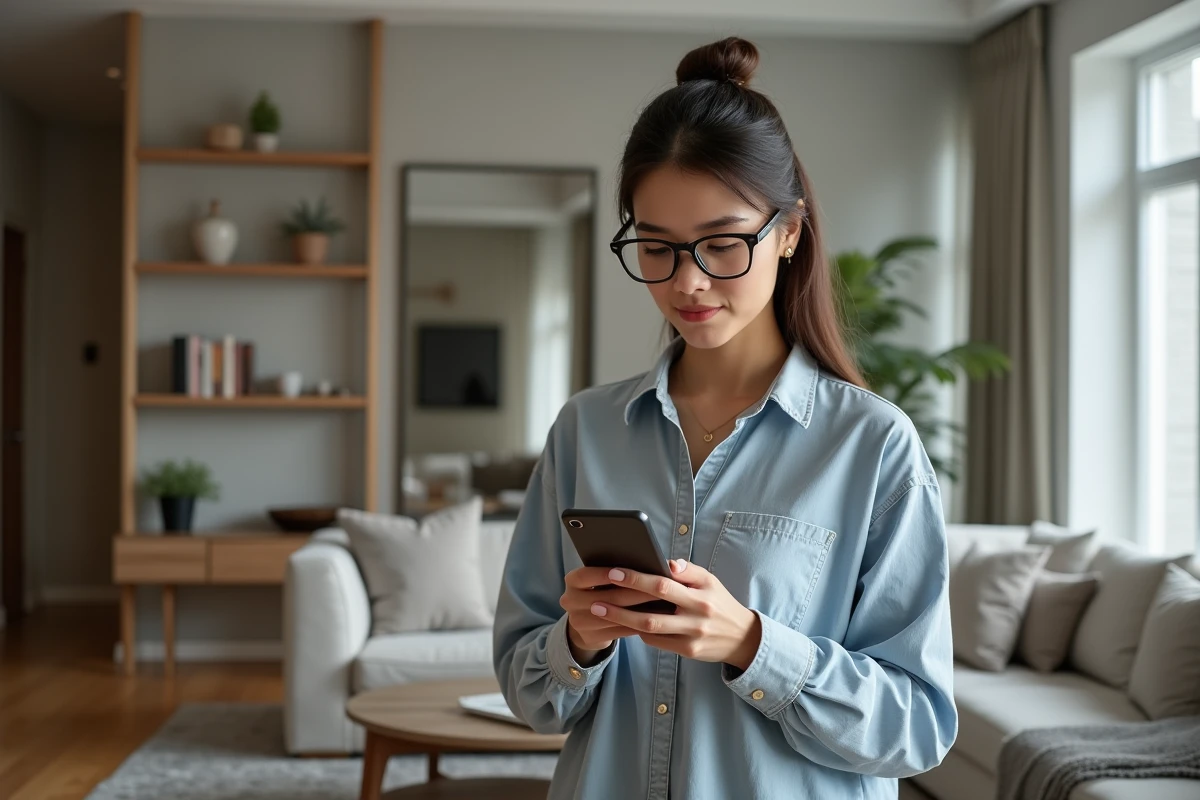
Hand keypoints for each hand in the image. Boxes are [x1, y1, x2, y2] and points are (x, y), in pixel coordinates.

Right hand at [560, 566, 659, 663]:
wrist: (586, 623)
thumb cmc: (602, 591)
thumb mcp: (600, 579)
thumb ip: (617, 570)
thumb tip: (650, 562)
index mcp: (572, 581)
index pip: (587, 575)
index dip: (606, 573)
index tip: (631, 569)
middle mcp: (570, 601)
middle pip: (606, 597)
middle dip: (637, 591)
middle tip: (662, 587)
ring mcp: (578, 622)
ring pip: (615, 615)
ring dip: (641, 609)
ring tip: (663, 603)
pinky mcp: (590, 637)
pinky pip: (619, 631)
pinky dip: (639, 624)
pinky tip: (656, 618)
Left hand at [589, 559, 761, 669]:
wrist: (742, 638)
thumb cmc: (720, 603)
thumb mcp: (710, 581)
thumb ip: (688, 570)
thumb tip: (666, 563)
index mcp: (700, 596)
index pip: (663, 586)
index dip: (636, 579)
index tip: (614, 572)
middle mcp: (695, 619)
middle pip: (652, 613)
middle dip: (620, 605)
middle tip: (596, 599)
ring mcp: (690, 638)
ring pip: (650, 631)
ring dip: (623, 621)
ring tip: (601, 611)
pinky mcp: (687, 652)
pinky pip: (657, 642)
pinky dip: (640, 632)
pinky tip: (624, 622)